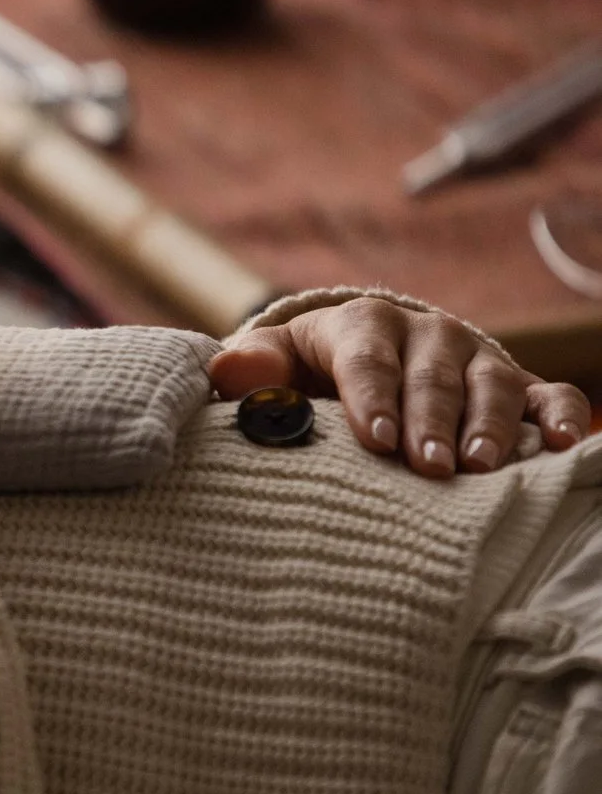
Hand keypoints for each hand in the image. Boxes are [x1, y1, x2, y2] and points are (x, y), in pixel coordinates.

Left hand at [208, 296, 588, 476]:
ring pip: (491, 385)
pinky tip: (564, 446)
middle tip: (427, 465)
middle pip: (431, 375)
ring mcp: (475, 358)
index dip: (372, 395)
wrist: (358, 366)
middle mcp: (426, 335)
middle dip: (430, 420)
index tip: (374, 439)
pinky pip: (548, 395)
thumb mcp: (275, 364)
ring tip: (481, 467)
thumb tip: (229, 372)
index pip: (366, 357)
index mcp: (361, 326)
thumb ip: (251, 369)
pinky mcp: (517, 384)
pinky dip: (562, 415)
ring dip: (490, 425)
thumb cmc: (307, 376)